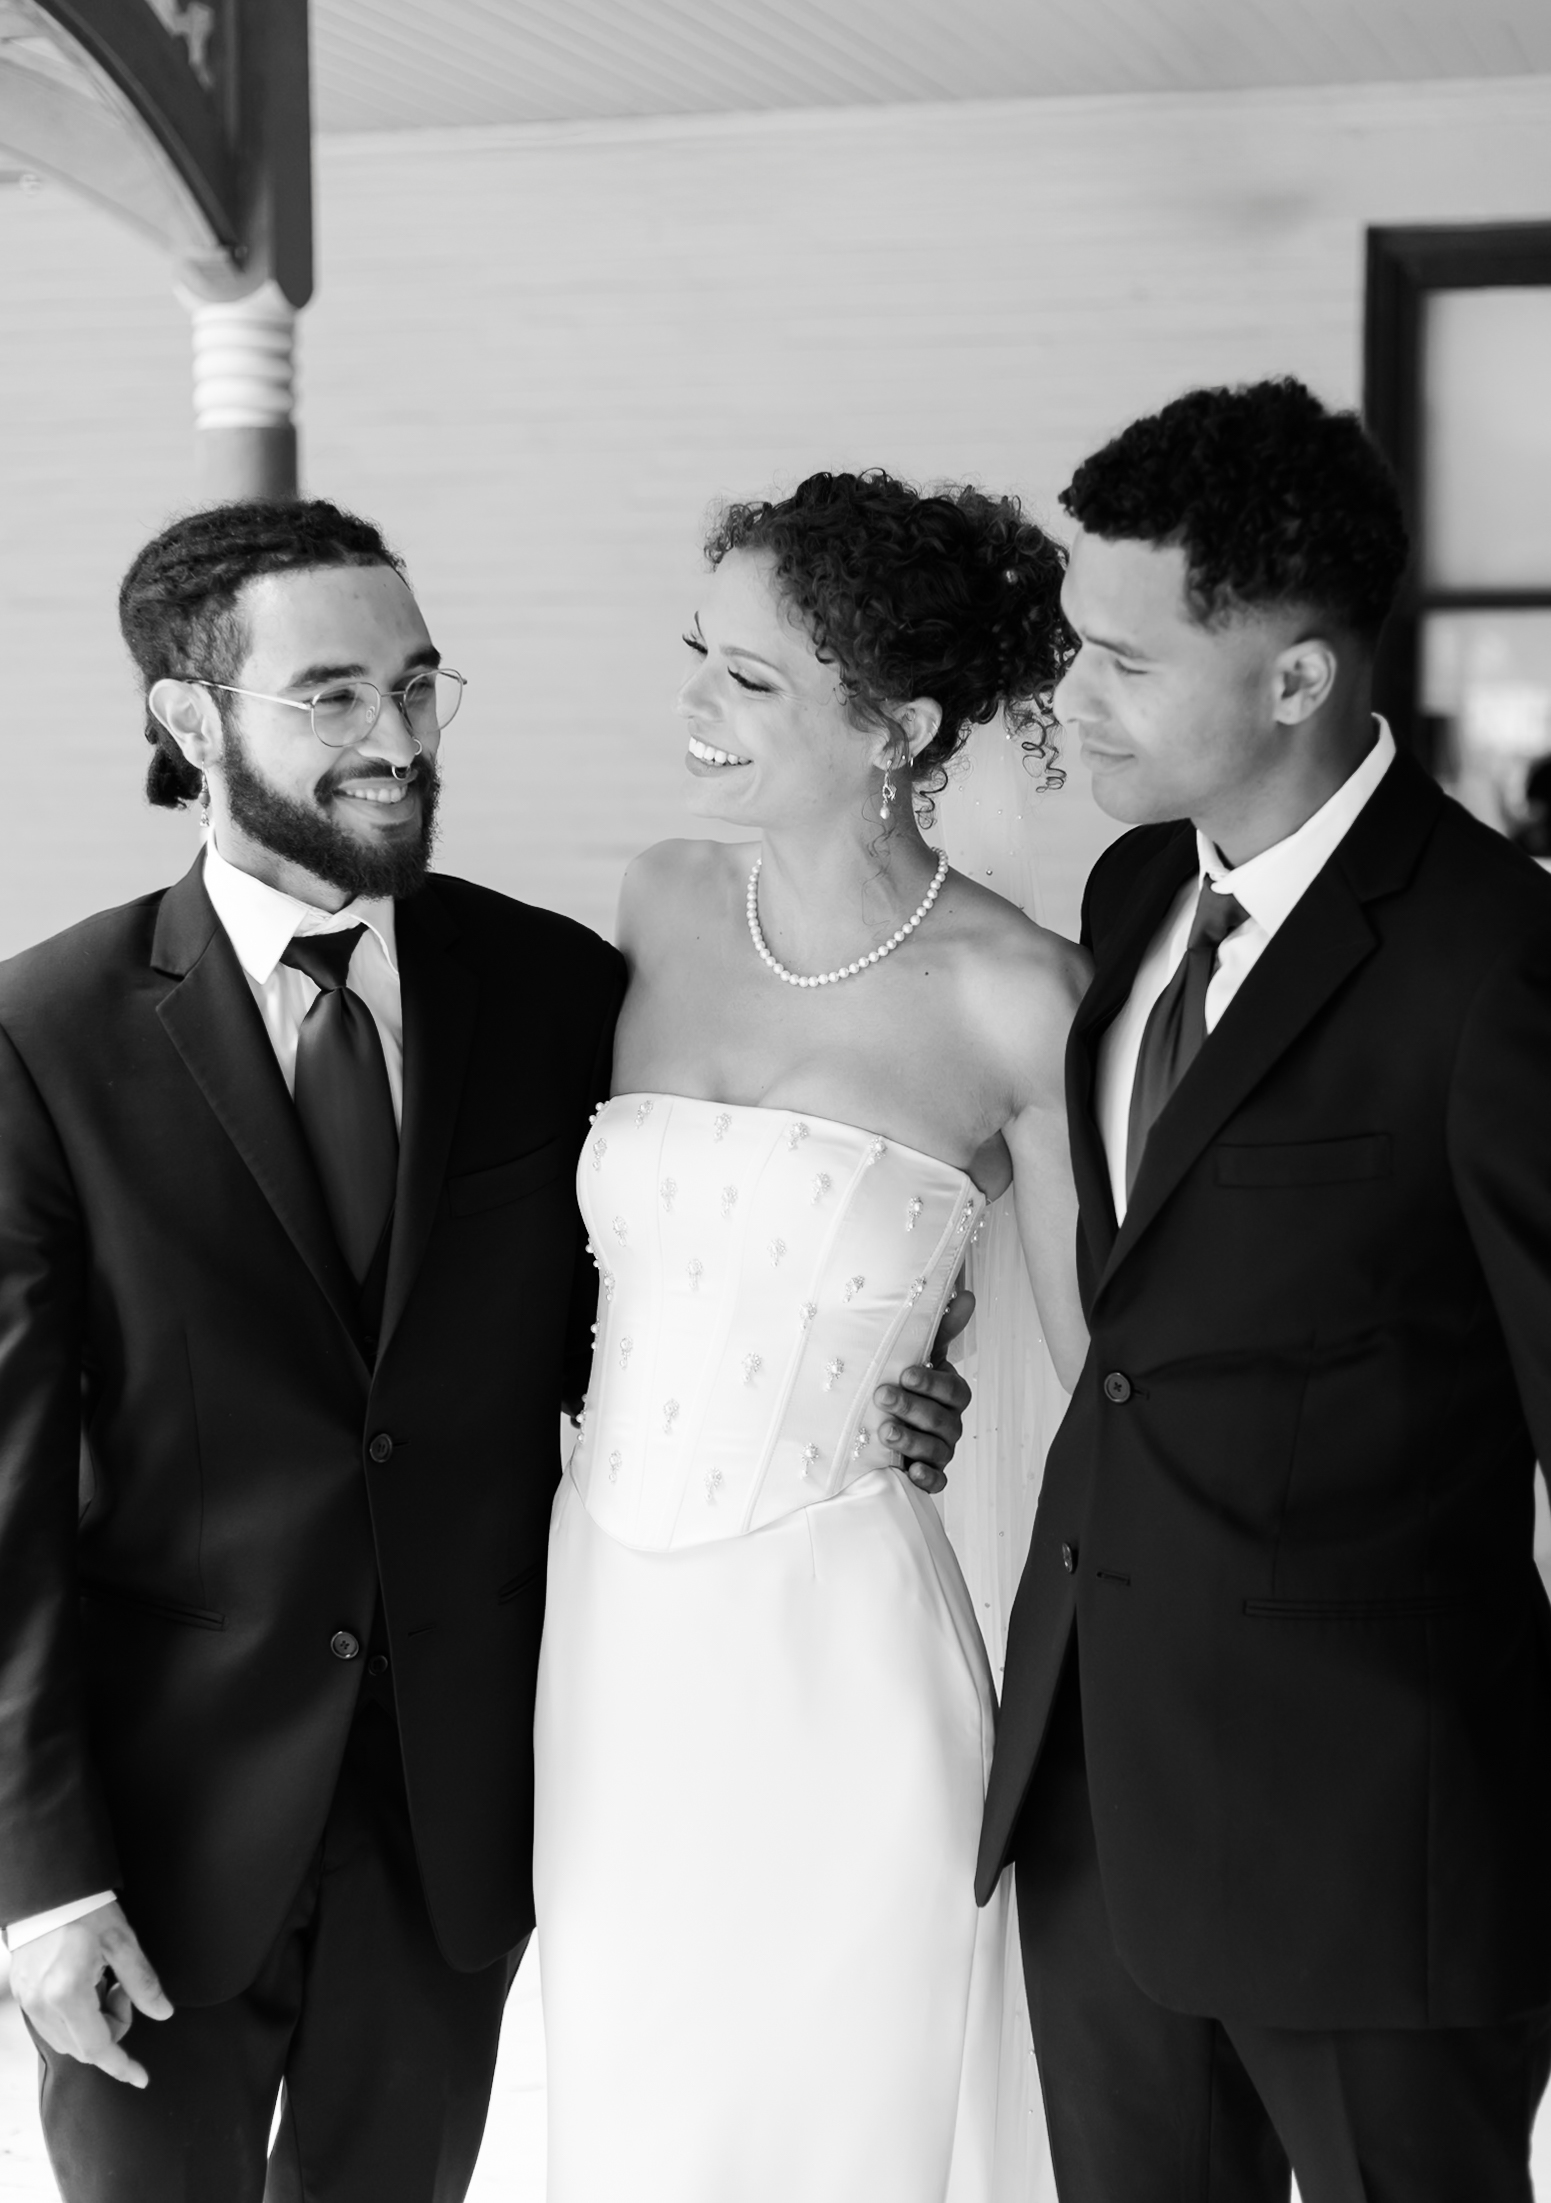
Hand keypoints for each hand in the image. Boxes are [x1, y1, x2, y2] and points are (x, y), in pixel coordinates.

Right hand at [10, 1900, 171, 2087]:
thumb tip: (163, 2012)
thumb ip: (142, 1982)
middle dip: (112, 2030)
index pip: (97, 2048)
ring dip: (94, 2024)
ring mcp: (28, 2002)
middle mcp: (42, 2005)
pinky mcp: (22, 1994)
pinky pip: (52, 2024)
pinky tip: (86, 1984)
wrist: (47, 1890)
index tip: (141, 2077)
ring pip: (67, 2039)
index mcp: (68, 1994)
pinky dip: (76, 2017)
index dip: (122, 2065)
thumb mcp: (122, 1941)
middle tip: (121, 1989)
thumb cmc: (85, 1909)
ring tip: (103, 1981)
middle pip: (84, 2047)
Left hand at [874, 1286, 974, 1495]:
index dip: (931, 1383)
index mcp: (950, 1393)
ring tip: (885, 1433)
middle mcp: (950, 1422)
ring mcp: (942, 1450)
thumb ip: (941, 1329)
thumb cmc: (904, 1383)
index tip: (905, 1374)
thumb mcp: (918, 1355)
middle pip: (941, 1420)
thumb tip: (966, 1294)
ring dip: (912, 1442)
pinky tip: (911, 1473)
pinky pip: (937, 1482)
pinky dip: (926, 1478)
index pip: (952, 1389)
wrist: (879, 1423)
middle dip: (912, 1408)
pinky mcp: (929, 1475)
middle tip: (881, 1397)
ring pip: (937, 1450)